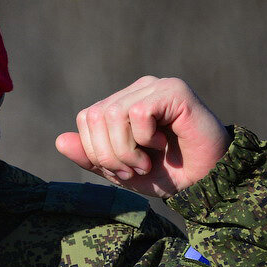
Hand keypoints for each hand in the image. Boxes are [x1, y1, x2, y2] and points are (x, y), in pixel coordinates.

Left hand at [55, 76, 230, 197]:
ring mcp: (155, 87)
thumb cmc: (167, 174)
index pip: (86, 119)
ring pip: (113, 114)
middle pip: (95, 116)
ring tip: (146, 162)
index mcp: (121, 104)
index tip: (120, 170)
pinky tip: (163, 143)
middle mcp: (136, 90)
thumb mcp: (121, 171)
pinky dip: (145, 138)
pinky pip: (138, 112)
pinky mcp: (174, 90)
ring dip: (126, 149)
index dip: (95, 151)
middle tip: (133, 169)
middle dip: (108, 154)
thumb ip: (91, 157)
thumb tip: (59, 140)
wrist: (207, 179)